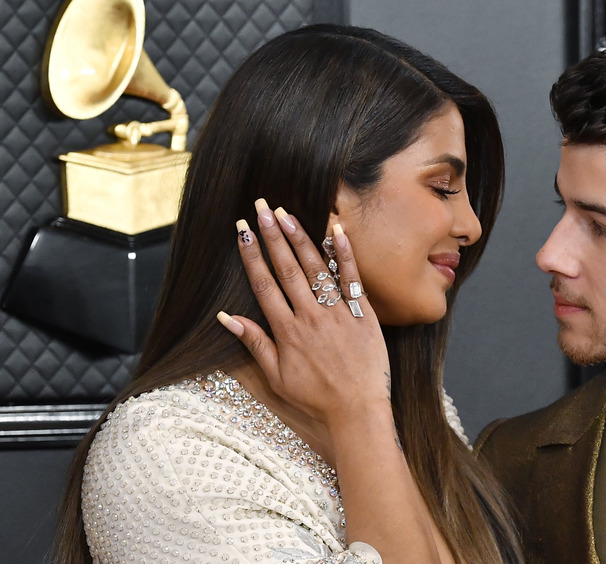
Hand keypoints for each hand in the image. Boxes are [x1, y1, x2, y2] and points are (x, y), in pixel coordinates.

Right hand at [218, 198, 391, 432]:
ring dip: (299, 238)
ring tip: (285, 213)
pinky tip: (335, 230)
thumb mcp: (277, 376)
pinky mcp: (362, 313)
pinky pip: (352, 278)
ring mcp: (337, 312)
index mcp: (286, 330)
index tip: (241, 230)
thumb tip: (226, 317)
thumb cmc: (316, 396)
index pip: (263, 284)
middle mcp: (309, 316)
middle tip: (260, 207)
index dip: (251, 255)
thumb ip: (254, 343)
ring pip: (315, 268)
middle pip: (286, 268)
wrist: (358, 408)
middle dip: (271, 236)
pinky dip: (344, 253)